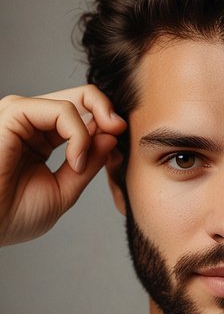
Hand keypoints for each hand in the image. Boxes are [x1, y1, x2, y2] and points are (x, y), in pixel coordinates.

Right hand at [0, 85, 125, 245]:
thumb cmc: (14, 215)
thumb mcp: (64, 189)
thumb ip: (88, 163)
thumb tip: (112, 135)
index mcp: (41, 138)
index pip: (82, 115)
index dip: (107, 124)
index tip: (120, 142)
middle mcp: (31, 122)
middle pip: (80, 98)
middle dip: (108, 112)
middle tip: (120, 130)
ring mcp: (22, 115)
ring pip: (74, 102)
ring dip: (92, 129)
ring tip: (83, 162)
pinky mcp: (14, 113)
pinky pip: (61, 110)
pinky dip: (78, 133)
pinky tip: (75, 159)